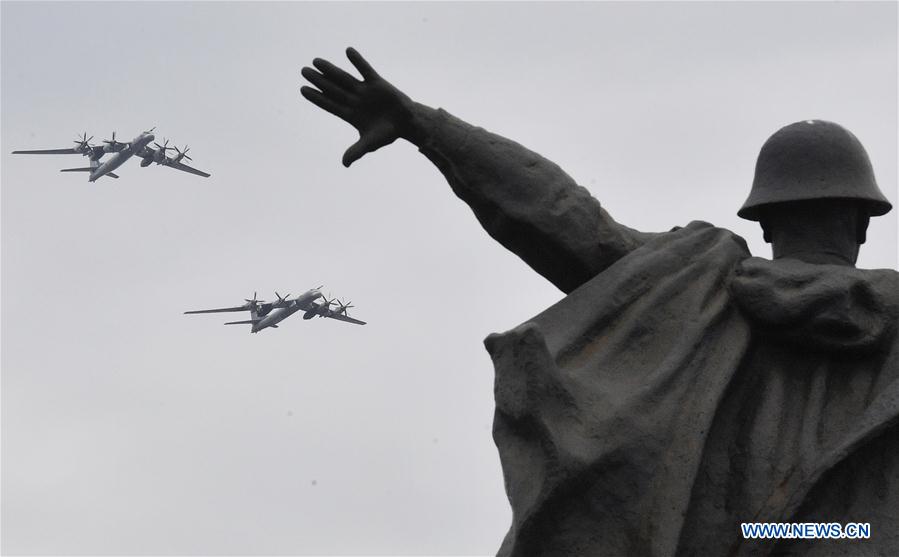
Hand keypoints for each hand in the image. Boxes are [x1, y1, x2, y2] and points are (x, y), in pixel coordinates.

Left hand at [301, 47, 413, 166]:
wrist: (406, 123)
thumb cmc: (387, 134)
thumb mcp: (370, 143)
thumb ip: (357, 151)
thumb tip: (344, 164)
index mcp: (350, 114)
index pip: (329, 104)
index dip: (316, 97)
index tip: (303, 89)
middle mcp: (354, 100)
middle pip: (332, 89)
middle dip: (318, 80)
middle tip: (303, 71)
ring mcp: (364, 90)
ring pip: (344, 78)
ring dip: (330, 70)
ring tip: (316, 61)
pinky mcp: (377, 82)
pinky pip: (365, 69)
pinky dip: (358, 61)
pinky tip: (348, 51)